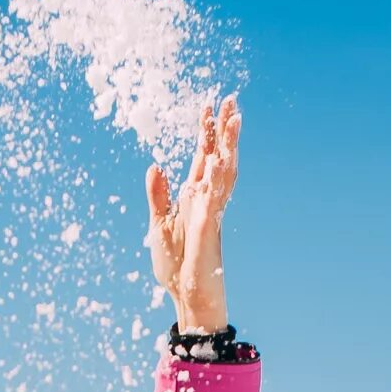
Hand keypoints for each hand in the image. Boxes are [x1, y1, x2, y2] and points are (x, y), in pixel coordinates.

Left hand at [146, 96, 239, 335]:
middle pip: (217, 155)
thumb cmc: (175, 264)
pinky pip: (218, 195)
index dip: (205, 132)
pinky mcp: (210, 224)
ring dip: (229, 145)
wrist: (184, 292)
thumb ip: (158, 196)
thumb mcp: (158, 225)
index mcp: (192, 196)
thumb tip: (155, 165)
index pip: (201, 156)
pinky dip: (221, 175)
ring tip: (235, 118)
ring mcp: (210, 209)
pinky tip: (223, 156)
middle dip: (223, 128)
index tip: (207, 107)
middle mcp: (205, 198)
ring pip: (224, 170)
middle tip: (230, 99)